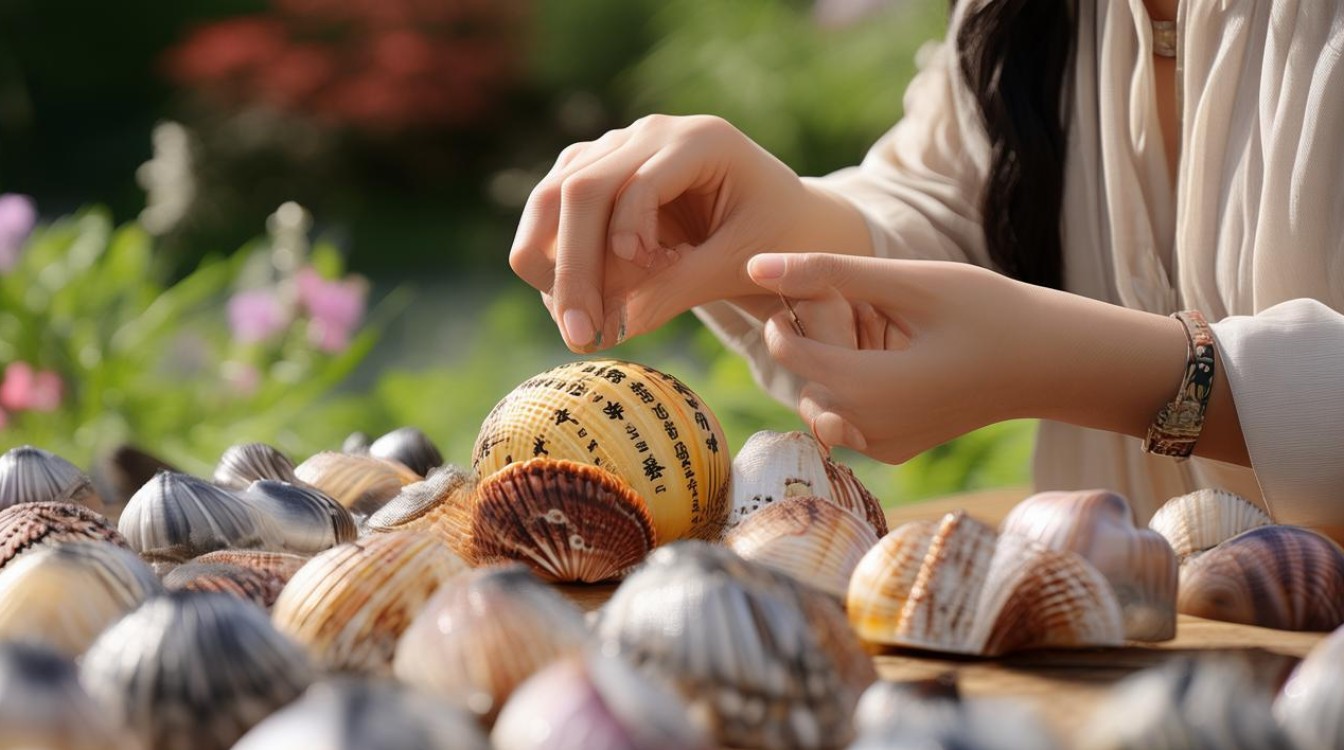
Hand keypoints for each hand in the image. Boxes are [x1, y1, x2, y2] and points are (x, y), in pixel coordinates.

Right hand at [509, 115, 867, 350]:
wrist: (790, 220)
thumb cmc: (779, 240)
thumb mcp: (737, 266)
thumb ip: (675, 290)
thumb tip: (606, 330)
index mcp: (699, 141)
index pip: (629, 186)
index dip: (616, 248)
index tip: (629, 303)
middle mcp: (652, 132)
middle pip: (578, 186)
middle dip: (571, 267)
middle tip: (577, 335)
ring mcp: (622, 147)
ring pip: (553, 194)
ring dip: (552, 261)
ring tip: (577, 325)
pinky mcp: (604, 172)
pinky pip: (557, 208)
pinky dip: (559, 256)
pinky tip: (584, 300)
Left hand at [746, 252, 1205, 464]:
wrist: (1049, 362)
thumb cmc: (986, 311)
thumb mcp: (907, 283)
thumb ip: (828, 274)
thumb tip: (755, 265)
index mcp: (870, 389)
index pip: (789, 353)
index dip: (786, 316)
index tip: (807, 289)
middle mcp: (870, 430)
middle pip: (803, 382)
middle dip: (812, 344)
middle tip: (850, 308)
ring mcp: (883, 446)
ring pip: (820, 405)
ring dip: (829, 369)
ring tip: (872, 333)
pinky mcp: (895, 450)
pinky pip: (847, 421)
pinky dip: (851, 391)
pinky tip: (888, 361)